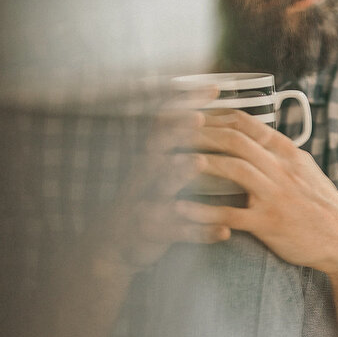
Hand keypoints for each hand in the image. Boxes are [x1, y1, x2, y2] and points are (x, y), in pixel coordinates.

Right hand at [90, 92, 229, 278]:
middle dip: (175, 133)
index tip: (213, 87)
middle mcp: (141, 179)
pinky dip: (198, 231)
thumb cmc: (145, 203)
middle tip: (197, 117)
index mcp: (148, 162)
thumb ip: (175, 146)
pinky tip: (224, 230)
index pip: (165, 126)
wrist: (113, 249)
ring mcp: (142, 206)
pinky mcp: (148, 236)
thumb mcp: (154, 173)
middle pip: (155, 149)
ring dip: (176, 175)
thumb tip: (204, 114)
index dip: (185, 105)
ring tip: (196, 162)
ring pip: (159, 189)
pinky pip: (175, 233)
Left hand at [174, 110, 337, 276]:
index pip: (248, 123)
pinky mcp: (270, 223)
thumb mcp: (304, 169)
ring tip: (172, 163)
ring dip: (199, 163)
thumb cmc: (320, 204)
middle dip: (199, 135)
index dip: (214, 117)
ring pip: (233, 169)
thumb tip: (254, 136)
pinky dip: (203, 211)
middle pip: (235, 140)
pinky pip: (231, 214)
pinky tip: (180, 209)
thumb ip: (278, 153)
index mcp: (287, 153)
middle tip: (171, 136)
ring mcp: (276, 195)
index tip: (191, 118)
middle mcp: (282, 168)